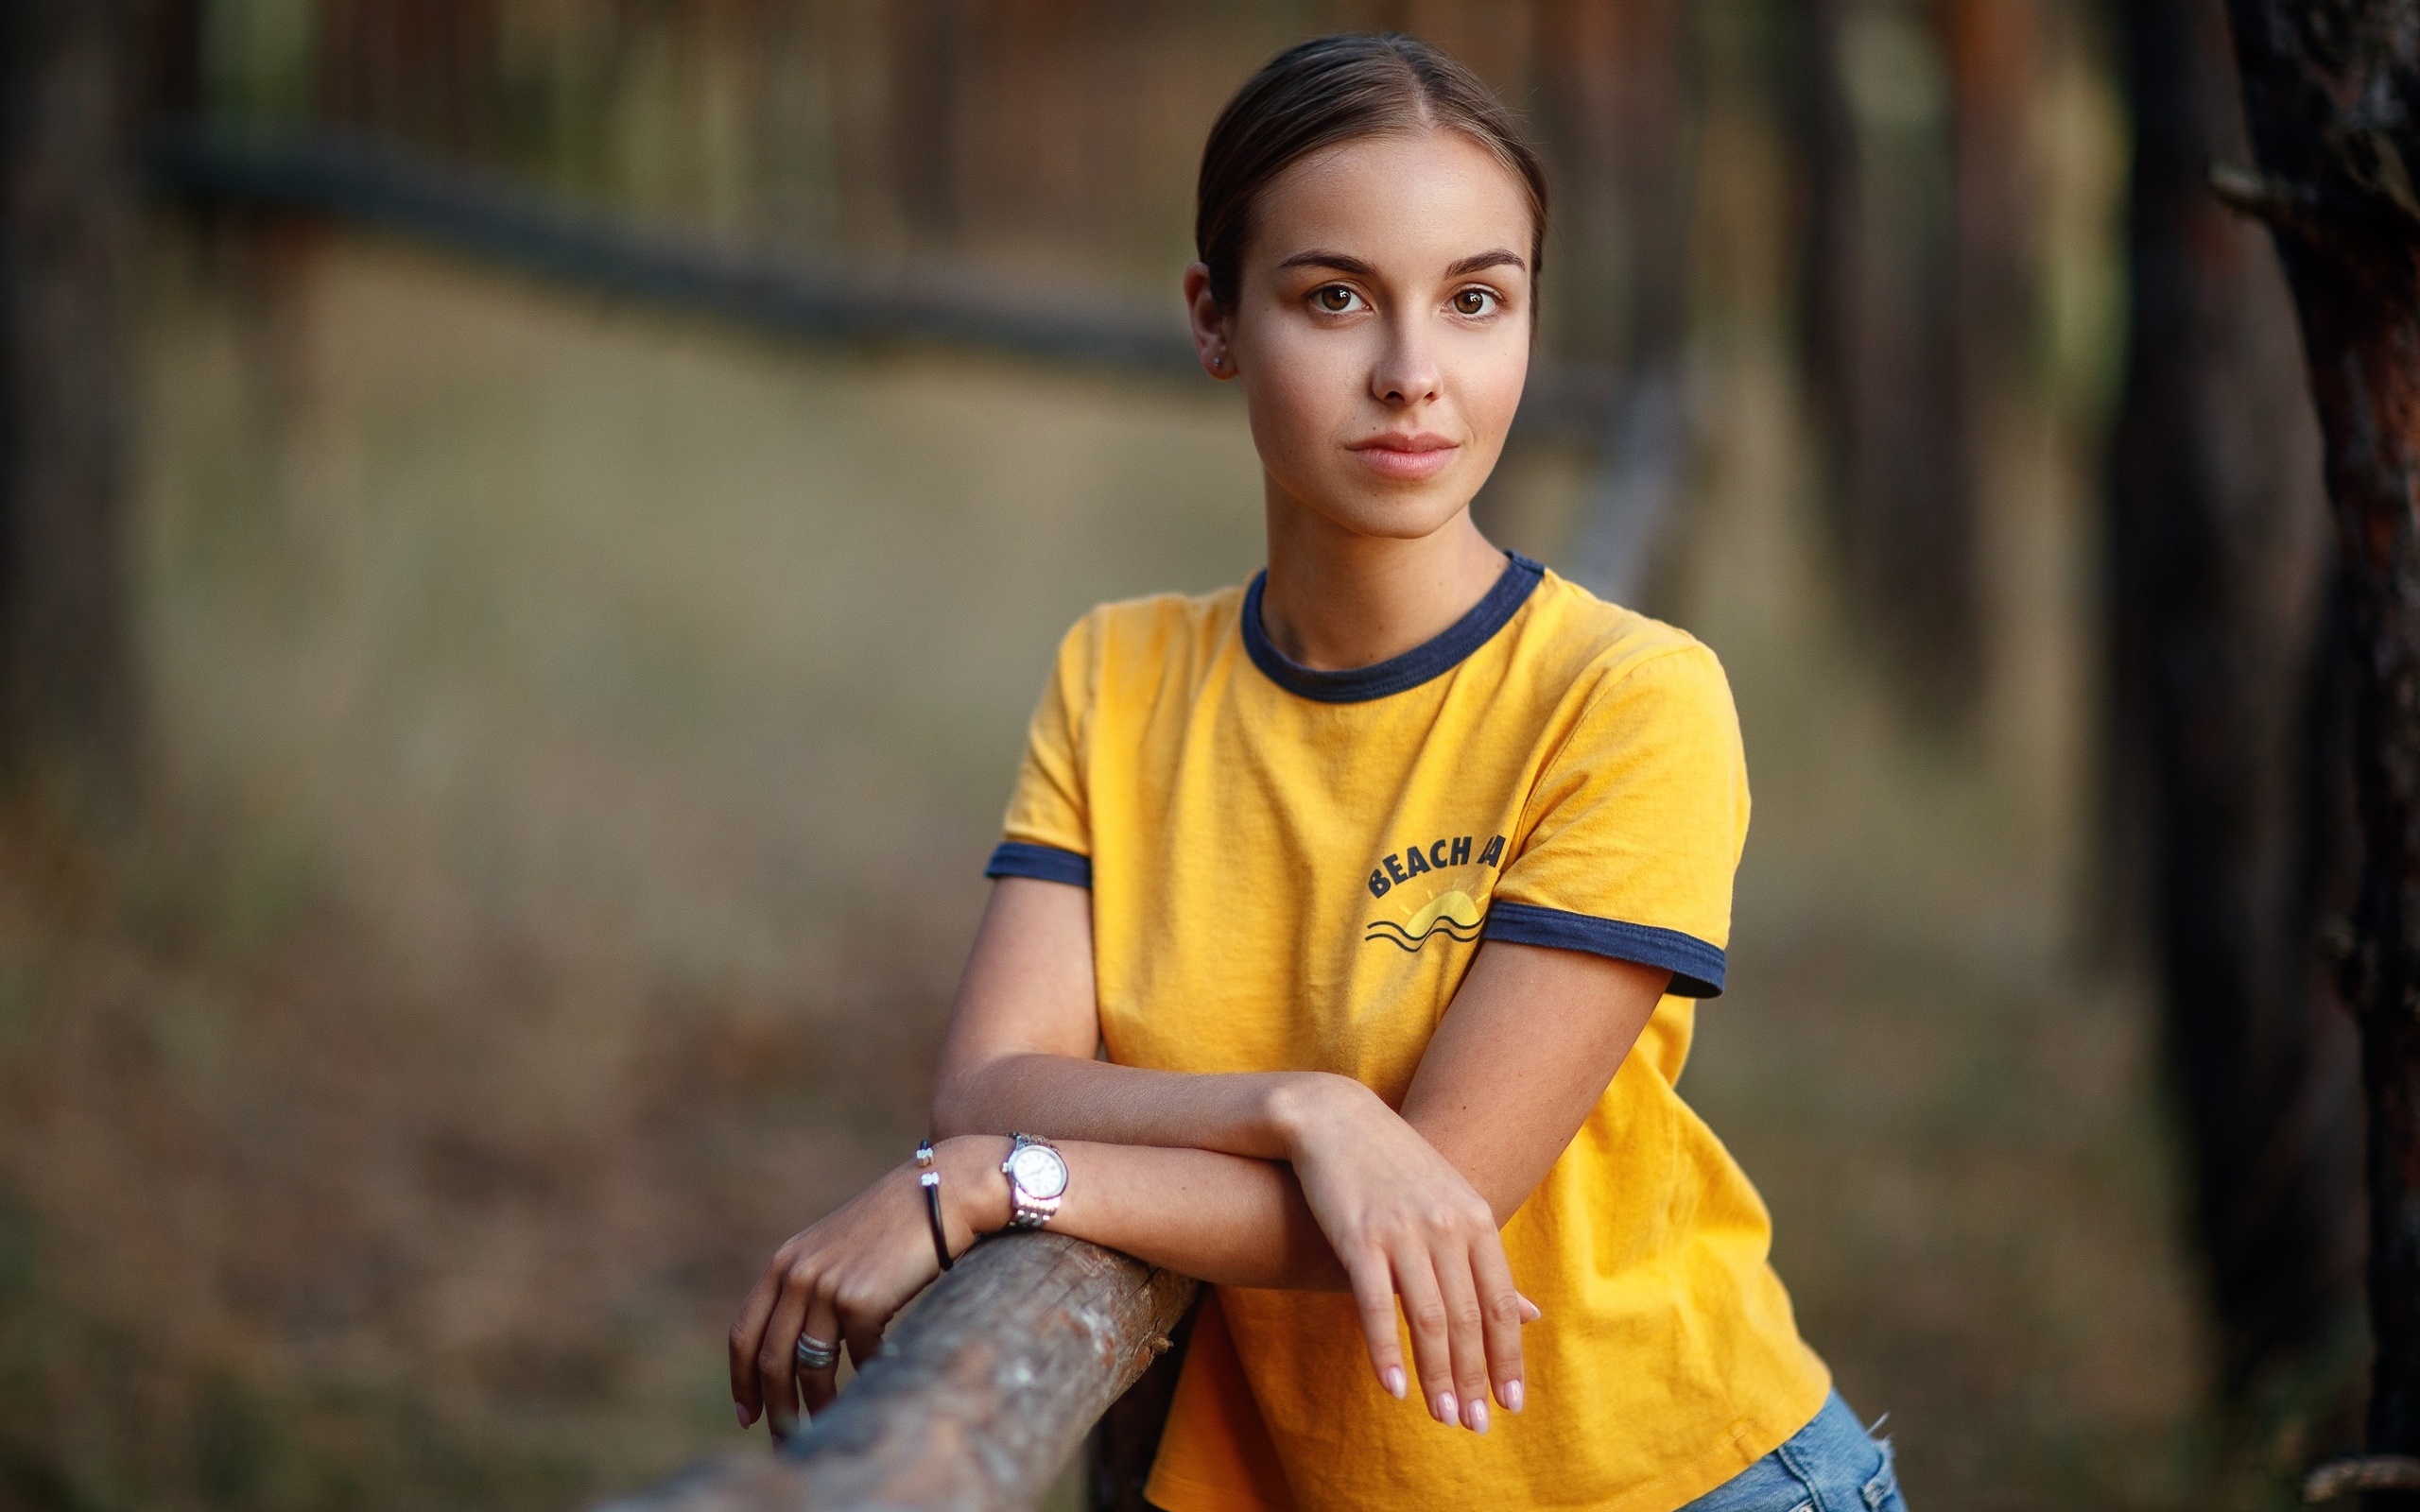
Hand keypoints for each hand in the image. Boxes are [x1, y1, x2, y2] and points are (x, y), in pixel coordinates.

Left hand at [727, 1136, 1005, 1436]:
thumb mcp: (837, 1250)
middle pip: (770, 1357)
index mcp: (784, 1262)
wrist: (940, 1196)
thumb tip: (799, 1351)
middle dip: (775, 1404)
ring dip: (816, 1403)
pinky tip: (878, 1376)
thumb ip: (811, 1287)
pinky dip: (867, 1373)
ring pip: (809, 1366)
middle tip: (783, 1437)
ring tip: (826, 1422)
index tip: (749, 1414)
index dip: (742, 1379)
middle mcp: (797, 1274)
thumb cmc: (895, 1226)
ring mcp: (826, 1287)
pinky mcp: (860, 1300)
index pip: (744, 1332)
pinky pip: (858, 1356)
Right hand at [1273, 1075, 1537, 1432]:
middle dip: (1474, 1378)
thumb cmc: (1394, 1167)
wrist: (1332, 1117)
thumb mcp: (1453, 1205)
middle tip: (1474, 1425)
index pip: (1501, 1304)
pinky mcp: (1357, 1236)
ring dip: (1437, 1375)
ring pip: (1429, 1318)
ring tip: (1443, 1416)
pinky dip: (1386, 1350)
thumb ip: (1487, 1262)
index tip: (1511, 1405)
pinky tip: (1393, 1387)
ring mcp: (1402, 1230)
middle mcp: (1446, 1226)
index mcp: (1476, 1219)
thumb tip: (1533, 1314)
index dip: (1508, 1358)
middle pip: (1469, 1318)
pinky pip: (1375, 1305)